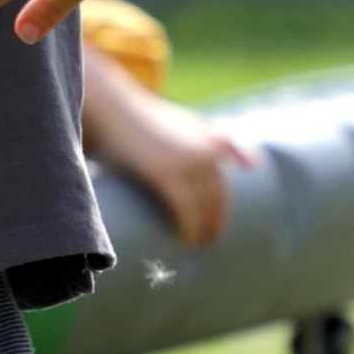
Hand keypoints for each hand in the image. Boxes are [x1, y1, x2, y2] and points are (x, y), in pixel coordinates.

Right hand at [78, 44, 251, 250]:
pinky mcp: (165, 173)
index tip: (214, 229)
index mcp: (211, 141)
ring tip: (192, 246)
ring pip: (203, 208)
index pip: (223, 187)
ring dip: (202, 232)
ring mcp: (187, 161)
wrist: (112, 107)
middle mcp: (206, 151)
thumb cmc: (141, 119)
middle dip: (213, 225)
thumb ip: (208, 138)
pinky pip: (185, 210)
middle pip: (217, 200)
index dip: (220, 213)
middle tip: (204, 244)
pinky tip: (185, 241)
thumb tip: (240, 163)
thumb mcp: (182, 123)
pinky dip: (188, 229)